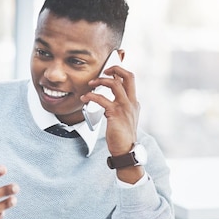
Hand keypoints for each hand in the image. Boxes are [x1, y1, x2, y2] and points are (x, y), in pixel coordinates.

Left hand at [81, 65, 143, 183]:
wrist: (126, 150)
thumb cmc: (122, 136)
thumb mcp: (125, 118)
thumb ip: (120, 107)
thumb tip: (108, 99)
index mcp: (134, 103)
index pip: (130, 81)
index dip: (120, 72)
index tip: (109, 71)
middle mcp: (132, 102)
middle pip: (129, 76)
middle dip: (116, 68)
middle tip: (104, 71)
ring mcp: (125, 107)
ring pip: (115, 83)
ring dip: (100, 81)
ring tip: (91, 84)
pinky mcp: (115, 114)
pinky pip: (102, 99)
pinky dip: (91, 96)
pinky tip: (85, 98)